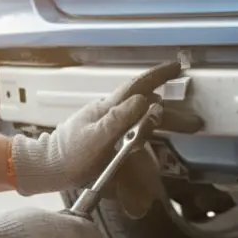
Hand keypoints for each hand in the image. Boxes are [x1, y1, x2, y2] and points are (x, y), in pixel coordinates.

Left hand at [9, 62, 203, 215]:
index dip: (159, 76)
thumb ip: (119, 119)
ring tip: (181, 127)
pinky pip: (133, 126)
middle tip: (193, 122)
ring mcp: (106, 124)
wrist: (44, 169)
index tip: (177, 68)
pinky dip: (148, 127)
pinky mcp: (105, 136)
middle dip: (171, 112)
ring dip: (162, 120)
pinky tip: (152, 133)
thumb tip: (144, 100)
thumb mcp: (95, 138)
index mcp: (108, 110)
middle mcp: (109, 112)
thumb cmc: (67, 156)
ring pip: (140, 116)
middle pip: (145, 105)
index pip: (137, 87)